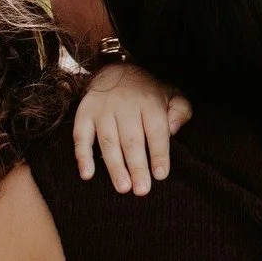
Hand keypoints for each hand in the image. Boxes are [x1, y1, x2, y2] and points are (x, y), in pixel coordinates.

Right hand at [73, 64, 191, 194]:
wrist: (114, 70)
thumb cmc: (147, 92)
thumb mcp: (171, 94)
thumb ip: (180, 111)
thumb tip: (174, 129)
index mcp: (149, 101)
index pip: (156, 131)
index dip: (159, 153)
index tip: (160, 174)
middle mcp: (125, 104)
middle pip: (132, 140)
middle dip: (137, 167)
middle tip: (142, 190)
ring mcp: (103, 109)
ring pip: (108, 141)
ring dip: (115, 166)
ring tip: (123, 188)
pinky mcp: (84, 113)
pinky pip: (81, 136)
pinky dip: (82, 156)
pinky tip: (88, 175)